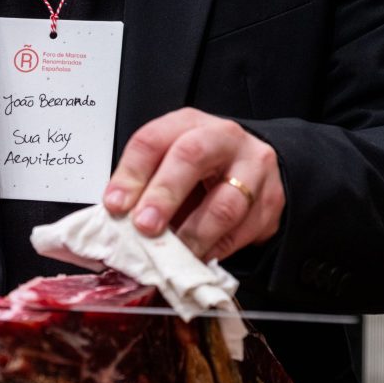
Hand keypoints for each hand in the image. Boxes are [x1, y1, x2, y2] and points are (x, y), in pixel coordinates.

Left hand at [103, 108, 284, 259]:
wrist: (252, 168)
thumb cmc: (198, 169)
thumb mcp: (166, 165)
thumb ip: (141, 188)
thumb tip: (112, 222)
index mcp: (186, 124)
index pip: (152, 141)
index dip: (130, 175)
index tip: (115, 206)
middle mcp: (222, 137)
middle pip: (191, 157)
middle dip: (163, 196)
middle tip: (145, 227)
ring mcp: (253, 167)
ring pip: (225, 203)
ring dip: (194, 235)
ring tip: (173, 255)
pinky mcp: (271, 200)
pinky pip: (243, 231)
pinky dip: (216, 250)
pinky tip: (198, 258)